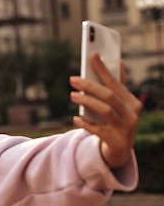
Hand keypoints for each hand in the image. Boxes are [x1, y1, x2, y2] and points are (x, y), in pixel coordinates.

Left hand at [69, 53, 142, 167]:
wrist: (120, 150)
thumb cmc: (116, 121)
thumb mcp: (119, 106)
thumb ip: (116, 87)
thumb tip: (117, 62)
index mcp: (132, 102)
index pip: (116, 82)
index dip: (103, 69)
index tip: (92, 55)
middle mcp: (132, 114)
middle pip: (109, 95)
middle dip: (89, 85)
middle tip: (72, 79)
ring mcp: (125, 128)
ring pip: (105, 110)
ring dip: (87, 101)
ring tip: (72, 95)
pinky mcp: (115, 140)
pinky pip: (97, 130)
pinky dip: (85, 123)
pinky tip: (76, 118)